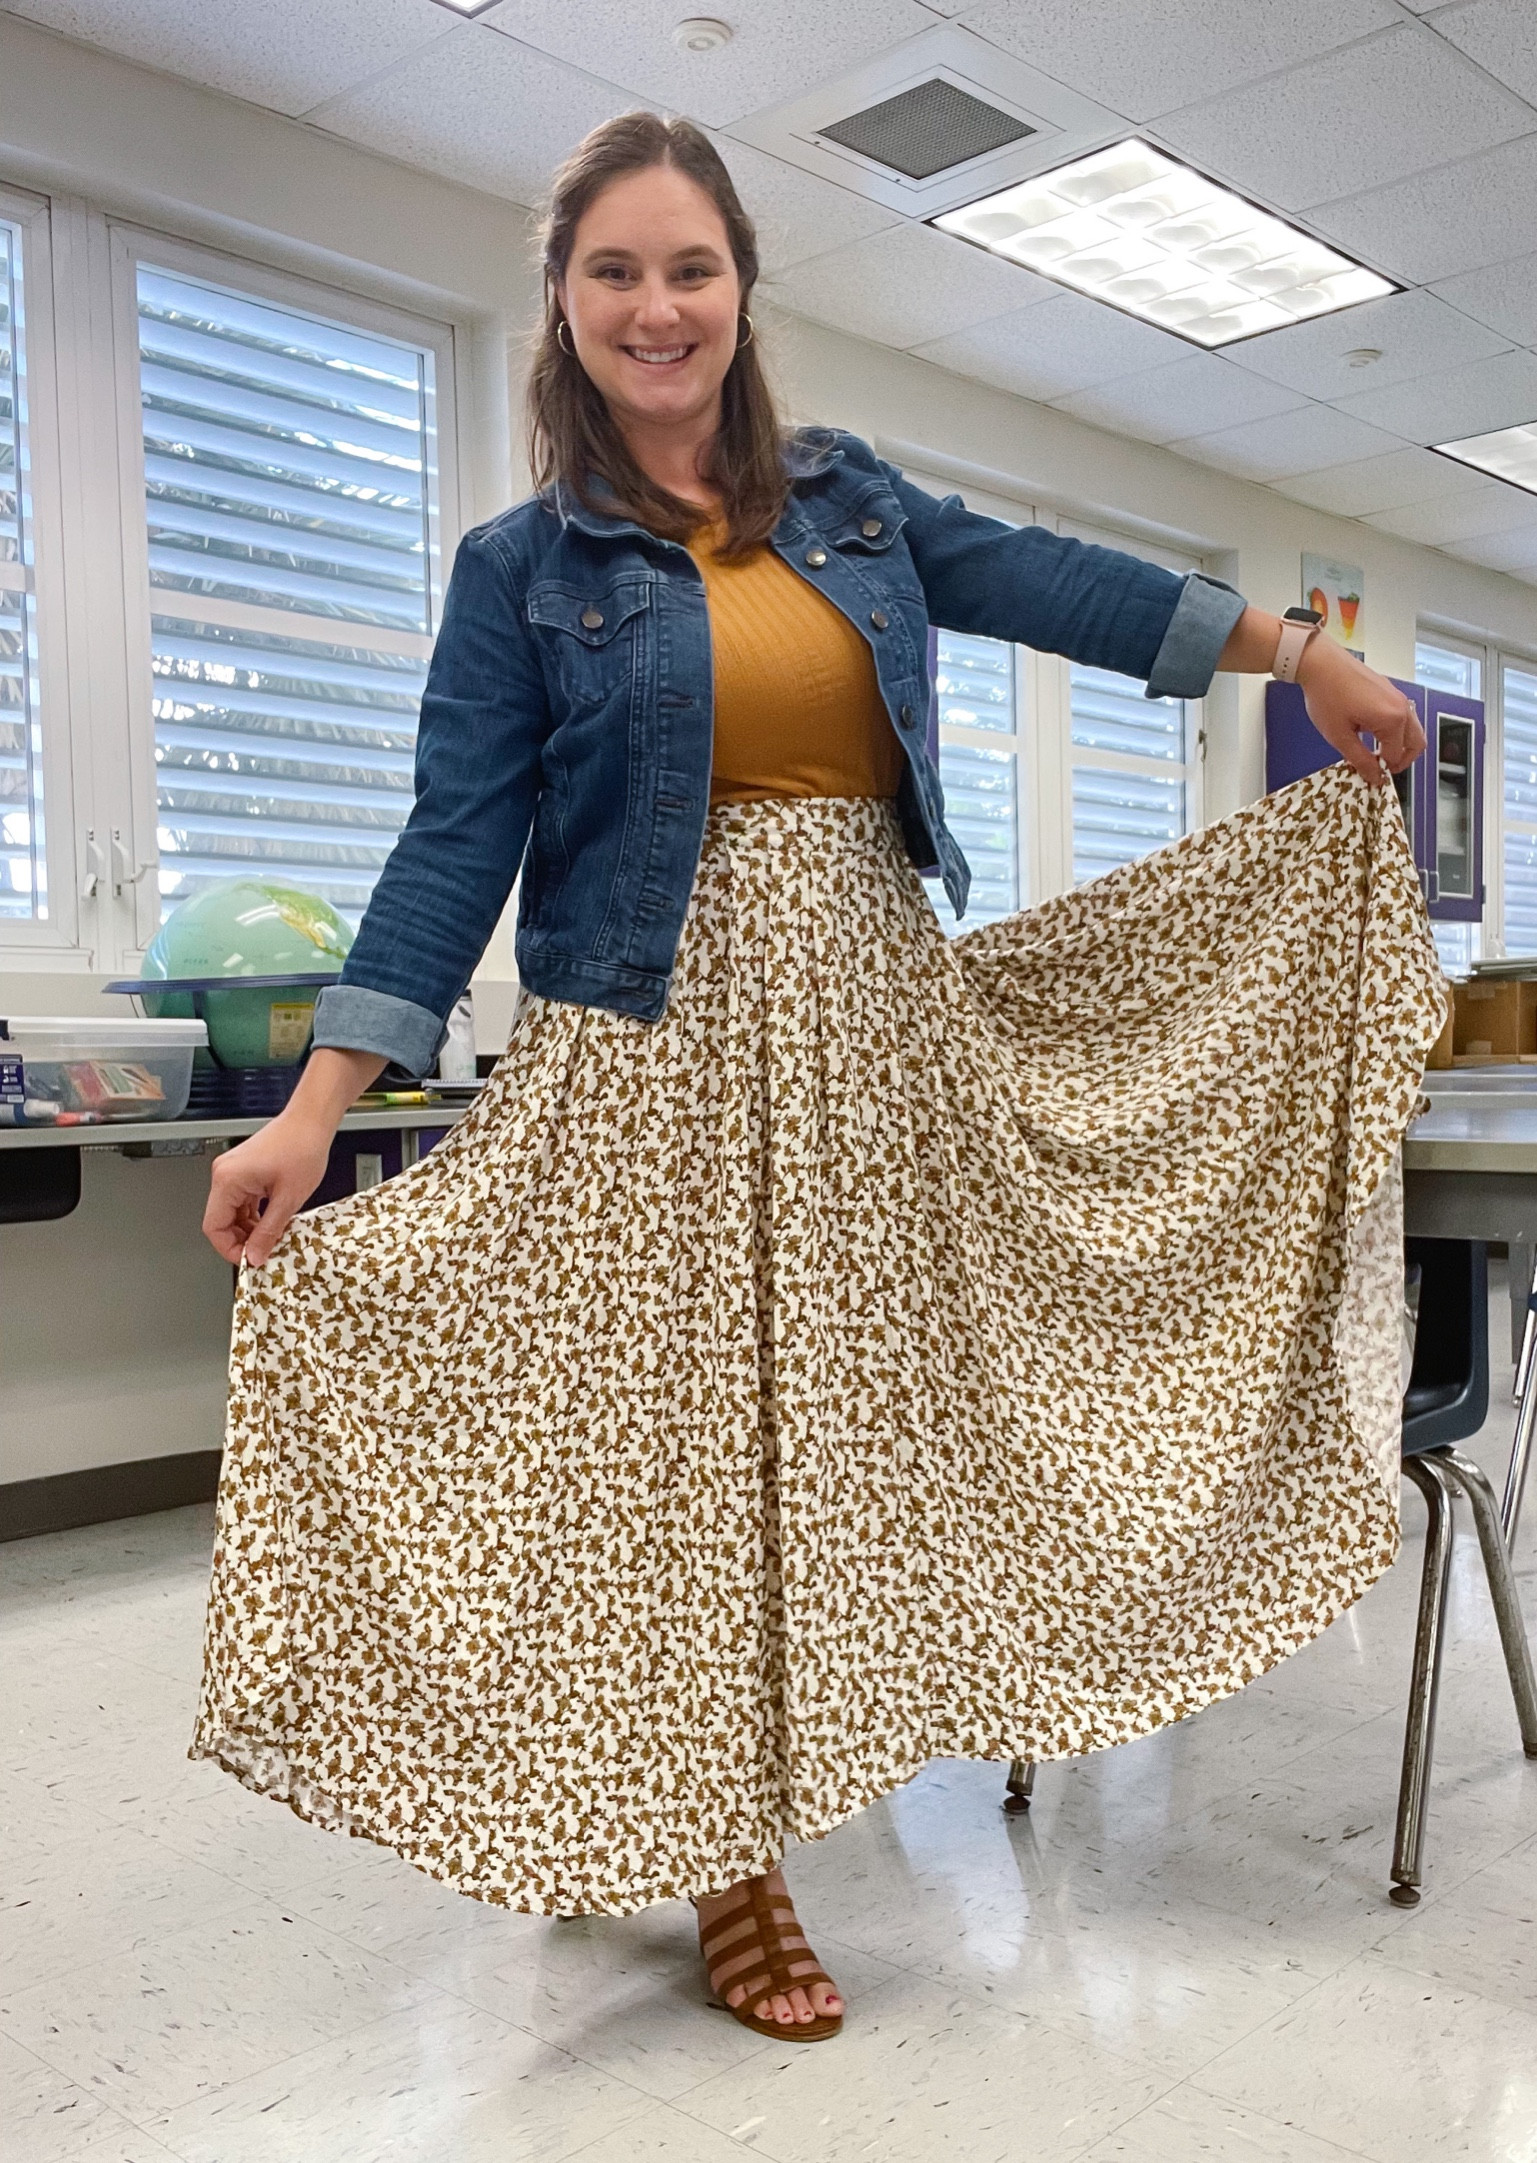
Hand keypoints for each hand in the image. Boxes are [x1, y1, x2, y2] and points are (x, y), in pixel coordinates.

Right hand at [203, 1113, 333, 1266]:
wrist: (312, 1121)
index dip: (230, 1249)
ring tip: (272, 1238)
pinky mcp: (244, 1171)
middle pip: (221, 1221)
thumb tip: (255, 1256)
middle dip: (241, 1240)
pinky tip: (271, 1223)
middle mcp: (224, 1174)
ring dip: (250, 1229)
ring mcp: (233, 1171)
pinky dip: (254, 1215)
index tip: (249, 1261)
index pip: (214, 1227)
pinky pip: (241, 1201)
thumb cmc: (302, 1147)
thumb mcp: (288, 1199)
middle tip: (263, 1252)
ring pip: (232, 1213)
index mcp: (228, 1179)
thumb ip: (268, 1231)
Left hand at [1296, 634, 1425, 783]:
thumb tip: (1375, 777)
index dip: (1383, 770)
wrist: (1321, 663)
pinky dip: (1397, 731)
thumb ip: (1360, 759)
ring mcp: (1399, 697)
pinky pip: (1404, 717)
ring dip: (1401, 746)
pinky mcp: (1391, 691)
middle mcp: (1402, 707)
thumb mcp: (1339, 736)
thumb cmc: (1327, 696)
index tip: (1369, 776)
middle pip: (1416, 743)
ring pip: (1413, 730)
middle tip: (1381, 769)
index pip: (1396, 756)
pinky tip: (1375, 735)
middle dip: (1402, 761)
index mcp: (1393, 719)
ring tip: (1377, 754)